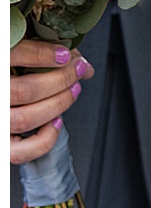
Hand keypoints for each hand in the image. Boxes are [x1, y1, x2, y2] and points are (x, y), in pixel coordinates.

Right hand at [10, 40, 93, 163]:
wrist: (6, 97)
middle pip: (25, 91)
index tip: (65, 55)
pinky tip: (56, 121)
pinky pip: (20, 152)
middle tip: (77, 70)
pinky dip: (45, 139)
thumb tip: (85, 68)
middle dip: (61, 80)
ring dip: (59, 103)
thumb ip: (48, 55)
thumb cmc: (14, 76)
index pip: (11, 56)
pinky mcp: (2, 146)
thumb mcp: (22, 58)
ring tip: (73, 90)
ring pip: (25, 118)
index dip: (41, 55)